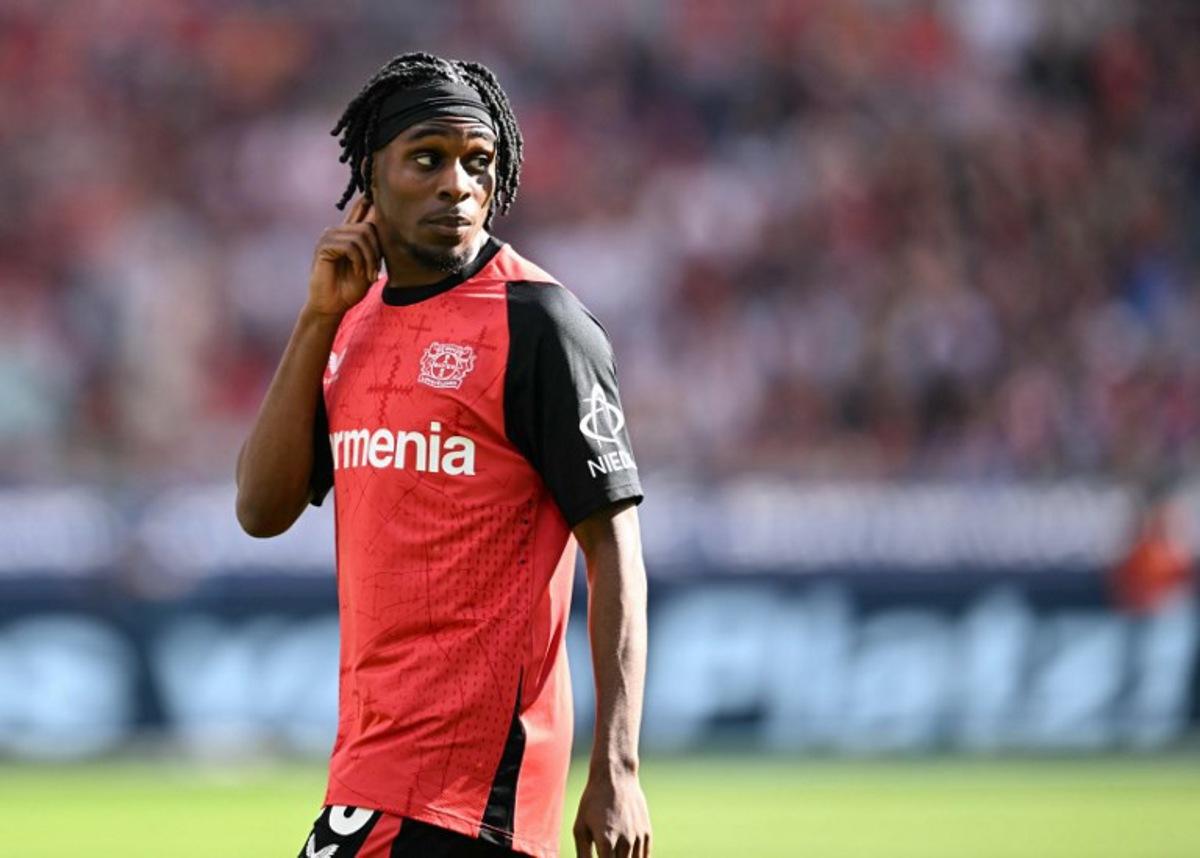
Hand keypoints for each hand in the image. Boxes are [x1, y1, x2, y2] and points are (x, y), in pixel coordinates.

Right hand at [306, 196, 382, 317]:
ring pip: (361, 235)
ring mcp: (329, 237)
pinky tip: (357, 271)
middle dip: (377, 249)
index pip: (361, 207)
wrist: (333, 305)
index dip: (371, 198)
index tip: (378, 190)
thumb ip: (375, 244)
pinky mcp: (324, 246)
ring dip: (370, 258)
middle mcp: (338, 230)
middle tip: (375, 271)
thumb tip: (386, 218)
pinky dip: (359, 260)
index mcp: (349, 232)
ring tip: (367, 274)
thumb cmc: (351, 287)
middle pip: (368, 225)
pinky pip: (350, 245)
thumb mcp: (370, 263)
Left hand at [573, 771, 651, 857]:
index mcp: (606, 841)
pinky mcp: (646, 833)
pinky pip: (644, 857)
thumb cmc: (592, 801)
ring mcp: (638, 837)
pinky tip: (626, 856)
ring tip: (615, 853)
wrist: (616, 777)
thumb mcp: (580, 826)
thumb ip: (582, 854)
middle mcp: (625, 841)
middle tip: (606, 857)